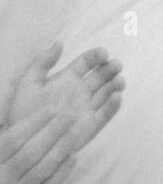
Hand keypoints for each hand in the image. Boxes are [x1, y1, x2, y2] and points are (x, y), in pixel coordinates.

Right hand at [0, 109, 77, 183]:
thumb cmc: (0, 177)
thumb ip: (11, 140)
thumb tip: (38, 115)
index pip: (14, 140)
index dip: (34, 123)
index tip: (52, 110)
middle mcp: (2, 180)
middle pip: (31, 152)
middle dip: (53, 131)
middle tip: (70, 116)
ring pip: (43, 168)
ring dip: (62, 147)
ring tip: (75, 132)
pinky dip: (63, 170)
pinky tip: (73, 156)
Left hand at [6, 43, 123, 150]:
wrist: (22, 142)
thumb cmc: (22, 113)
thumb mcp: (28, 83)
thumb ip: (42, 62)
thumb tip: (60, 42)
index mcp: (66, 79)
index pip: (86, 63)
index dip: (96, 56)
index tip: (104, 53)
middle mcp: (80, 92)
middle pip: (100, 76)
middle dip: (110, 69)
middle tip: (116, 65)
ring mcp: (86, 108)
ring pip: (106, 93)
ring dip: (115, 85)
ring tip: (119, 80)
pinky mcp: (90, 126)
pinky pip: (105, 115)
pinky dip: (113, 107)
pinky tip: (117, 97)